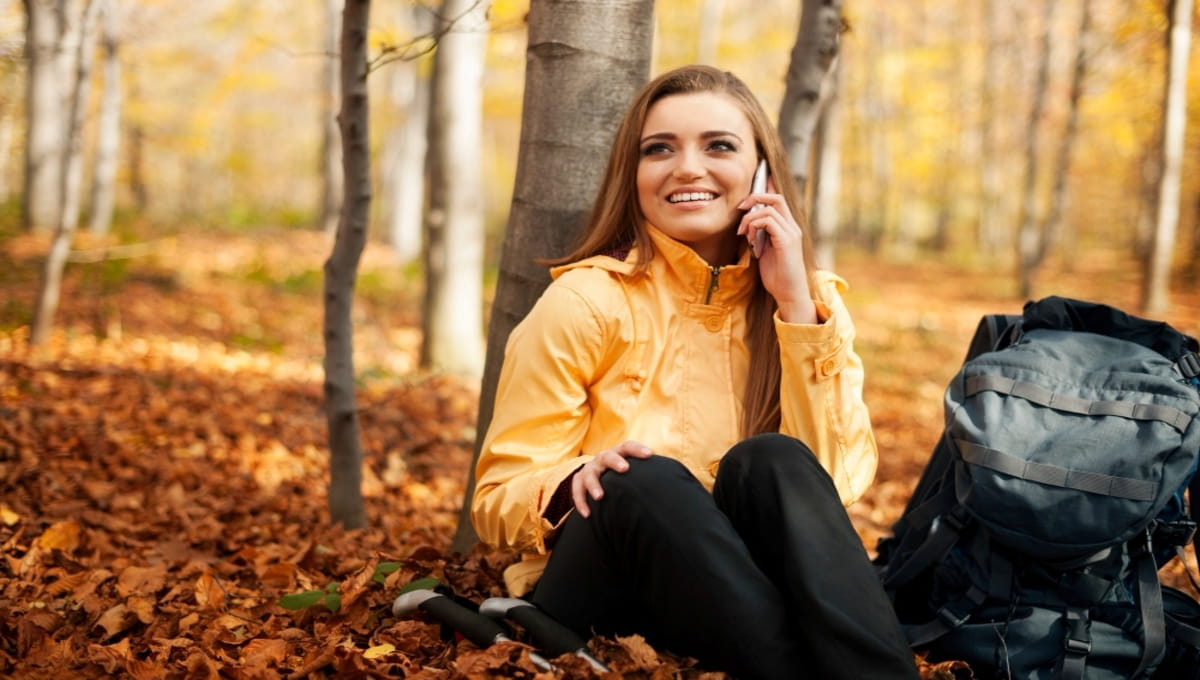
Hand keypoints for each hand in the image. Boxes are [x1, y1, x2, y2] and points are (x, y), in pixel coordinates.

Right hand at [571, 440, 653, 516]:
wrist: (597, 476)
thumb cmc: (624, 477)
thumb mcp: (635, 472)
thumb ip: (649, 475)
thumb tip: (679, 484)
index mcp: (619, 453)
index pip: (627, 446)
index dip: (638, 449)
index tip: (649, 455)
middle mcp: (602, 459)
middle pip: (607, 456)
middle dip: (615, 462)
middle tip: (624, 469)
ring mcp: (589, 470)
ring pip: (588, 474)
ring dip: (594, 485)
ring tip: (600, 497)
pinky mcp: (578, 482)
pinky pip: (576, 491)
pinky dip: (580, 502)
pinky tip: (587, 515)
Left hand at [736, 181, 817, 323]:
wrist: (788, 293)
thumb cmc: (777, 275)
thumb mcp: (765, 251)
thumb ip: (760, 235)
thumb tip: (747, 224)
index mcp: (788, 228)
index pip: (779, 201)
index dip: (765, 189)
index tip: (748, 192)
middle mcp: (792, 227)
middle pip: (776, 198)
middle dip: (755, 197)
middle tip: (740, 208)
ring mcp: (791, 233)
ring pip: (769, 209)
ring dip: (750, 218)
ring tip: (743, 233)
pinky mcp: (786, 241)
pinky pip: (769, 221)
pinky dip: (755, 226)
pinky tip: (750, 239)